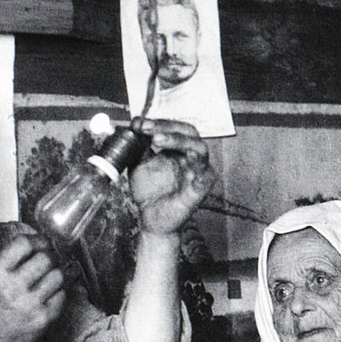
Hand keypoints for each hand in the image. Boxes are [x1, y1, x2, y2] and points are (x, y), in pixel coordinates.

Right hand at [0, 234, 65, 341]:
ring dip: (58, 273)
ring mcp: (29, 305)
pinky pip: (62, 296)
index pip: (23, 244)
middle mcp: (11, 288)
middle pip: (45, 258)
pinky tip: (51, 293)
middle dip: (51, 256)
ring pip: (58, 275)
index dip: (38, 240)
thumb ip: (7, 261)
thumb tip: (37, 242)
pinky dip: (59, 292)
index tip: (43, 242)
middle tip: (50, 259)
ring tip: (51, 275)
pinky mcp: (43, 319)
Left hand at [127, 117, 215, 235]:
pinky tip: (184, 158)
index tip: (138, 123)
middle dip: (167, 127)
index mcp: (178, 149)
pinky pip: (204, 173)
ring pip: (199, 148)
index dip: (158, 123)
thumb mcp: (139, 163)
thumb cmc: (149, 192)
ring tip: (157, 140)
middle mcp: (191, 156)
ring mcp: (199, 171)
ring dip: (178, 140)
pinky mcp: (202, 187)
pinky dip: (195, 163)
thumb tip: (135, 124)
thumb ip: (139, 145)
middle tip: (147, 128)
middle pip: (189, 132)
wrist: (151, 219)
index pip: (175, 127)